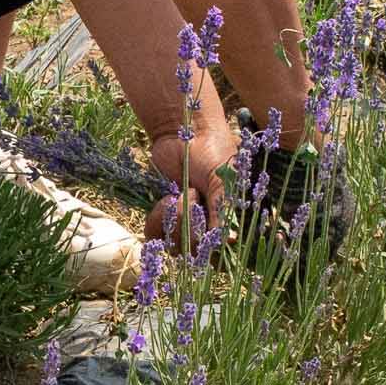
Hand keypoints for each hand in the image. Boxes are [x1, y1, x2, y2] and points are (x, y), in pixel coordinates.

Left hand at [143, 113, 237, 246]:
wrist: (185, 132)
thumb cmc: (213, 153)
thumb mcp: (223, 180)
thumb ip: (224, 210)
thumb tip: (230, 241)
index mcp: (228, 220)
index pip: (222, 252)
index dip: (214, 248)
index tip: (208, 230)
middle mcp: (208, 227)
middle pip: (196, 252)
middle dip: (192, 223)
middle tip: (194, 193)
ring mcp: (184, 224)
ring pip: (174, 246)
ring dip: (175, 218)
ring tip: (182, 193)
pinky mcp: (163, 217)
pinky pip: (155, 235)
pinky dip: (158, 217)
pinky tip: (168, 197)